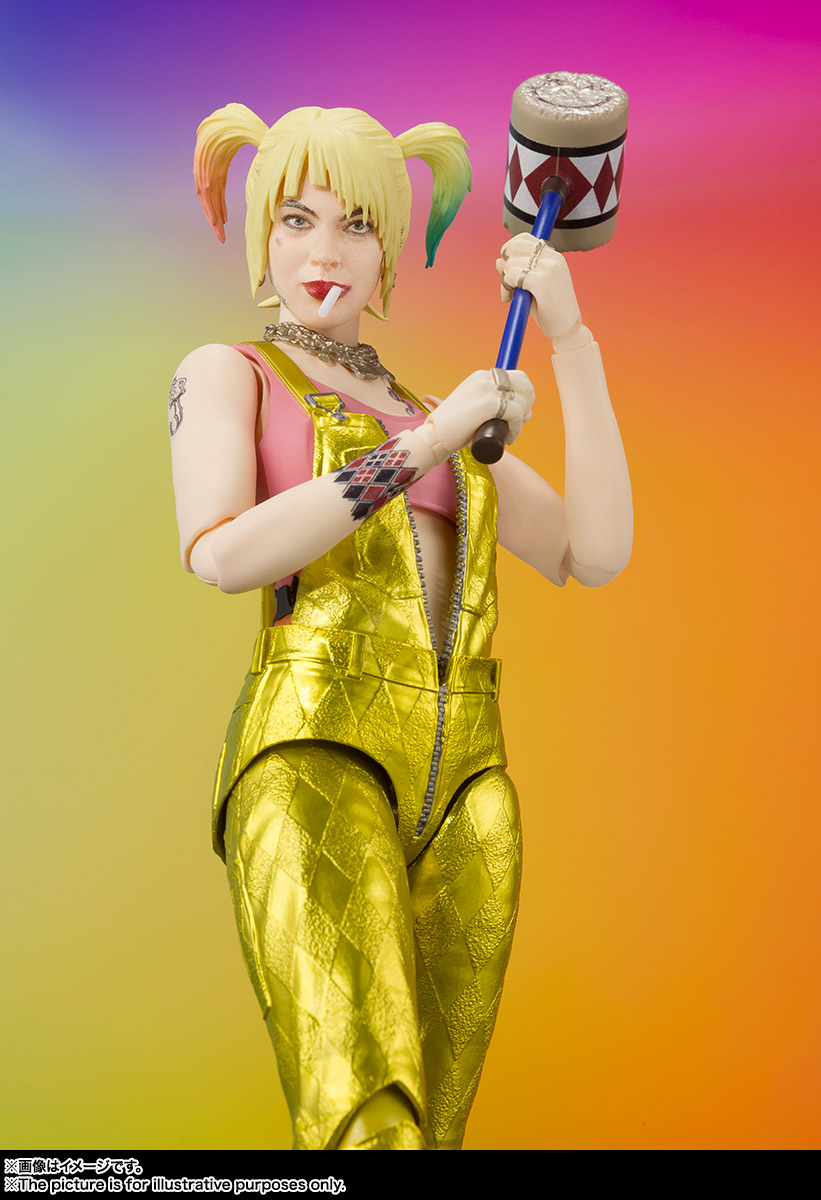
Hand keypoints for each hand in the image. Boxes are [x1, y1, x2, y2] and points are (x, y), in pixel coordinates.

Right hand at [419, 369, 533, 459]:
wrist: (434, 437)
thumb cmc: (454, 428)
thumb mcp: (473, 406)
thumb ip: (488, 402)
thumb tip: (518, 407)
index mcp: (481, 376)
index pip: (517, 377)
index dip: (525, 394)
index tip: (522, 411)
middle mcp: (485, 378)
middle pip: (524, 385)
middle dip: (527, 404)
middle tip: (520, 421)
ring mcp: (487, 389)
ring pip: (522, 400)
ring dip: (522, 418)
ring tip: (511, 432)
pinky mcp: (489, 403)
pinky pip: (516, 414)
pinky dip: (516, 429)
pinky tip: (508, 438)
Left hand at [497, 234, 580, 339]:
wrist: (567, 329)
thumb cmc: (551, 310)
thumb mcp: (533, 286)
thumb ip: (518, 271)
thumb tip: (498, 260)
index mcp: (554, 257)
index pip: (524, 238)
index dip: (510, 250)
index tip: (508, 268)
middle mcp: (552, 258)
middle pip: (514, 246)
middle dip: (505, 263)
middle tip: (507, 283)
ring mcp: (548, 268)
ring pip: (510, 262)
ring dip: (504, 280)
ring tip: (510, 295)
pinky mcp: (541, 281)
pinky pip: (511, 276)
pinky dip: (505, 287)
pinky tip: (509, 299)